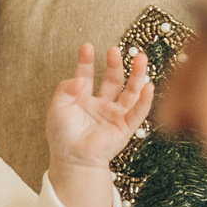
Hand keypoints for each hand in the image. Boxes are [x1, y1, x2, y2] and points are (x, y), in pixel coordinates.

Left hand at [47, 44, 153, 173]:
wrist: (72, 159)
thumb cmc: (62, 136)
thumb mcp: (57, 108)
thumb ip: (65, 89)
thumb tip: (80, 78)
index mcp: (83, 100)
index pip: (87, 75)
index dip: (87, 61)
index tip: (87, 47)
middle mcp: (101, 105)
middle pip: (112, 80)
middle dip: (114, 64)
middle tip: (114, 50)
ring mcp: (114, 114)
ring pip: (130, 91)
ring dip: (136, 75)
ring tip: (140, 58)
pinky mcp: (125, 126)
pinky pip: (138, 111)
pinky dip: (145, 100)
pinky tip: (149, 86)